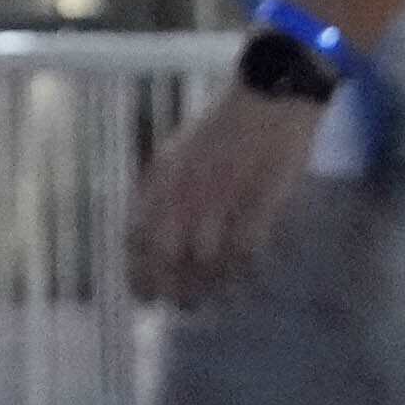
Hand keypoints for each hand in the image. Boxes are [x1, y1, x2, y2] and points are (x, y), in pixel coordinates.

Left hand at [130, 86, 318, 307]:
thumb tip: (144, 232)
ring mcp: (223, 201)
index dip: (138, 269)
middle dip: (163, 287)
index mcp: (163, 178)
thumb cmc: (223, 127)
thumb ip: (161, 190)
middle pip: (166, 256)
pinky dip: (236, 272)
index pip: (138, 235)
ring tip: (196, 303)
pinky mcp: (259, 206)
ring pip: (202, 261)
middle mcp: (186, 192)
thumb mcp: (177, 154)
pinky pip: (242, 252)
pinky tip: (233, 282)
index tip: (142, 291)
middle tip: (170, 306)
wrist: (267, 98)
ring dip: (199, 287)